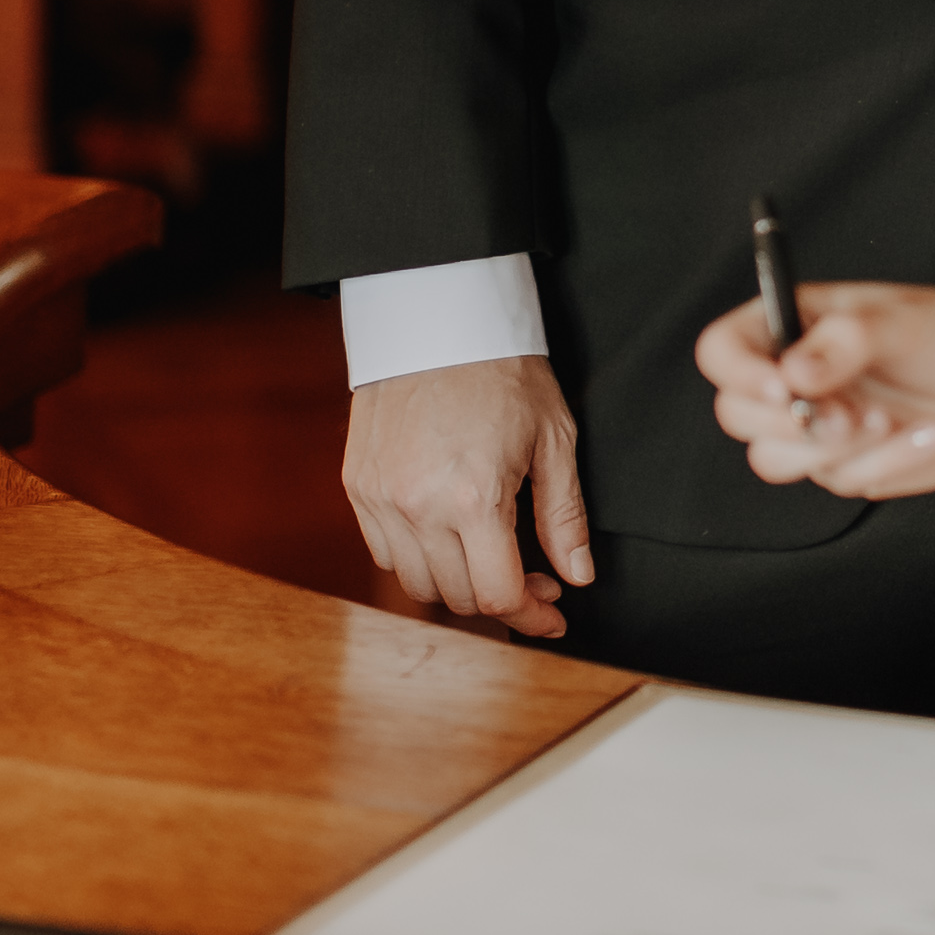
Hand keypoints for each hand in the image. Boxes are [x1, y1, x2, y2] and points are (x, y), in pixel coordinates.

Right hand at [344, 358, 592, 640]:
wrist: (437, 317)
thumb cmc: (503, 371)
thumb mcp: (553, 438)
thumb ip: (564, 515)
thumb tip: (578, 577)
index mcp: (473, 497)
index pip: (496, 594)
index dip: (530, 616)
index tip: (553, 616)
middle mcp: (418, 507)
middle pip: (456, 597)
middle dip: (501, 599)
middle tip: (534, 576)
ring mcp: (379, 499)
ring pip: (416, 584)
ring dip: (457, 584)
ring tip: (490, 555)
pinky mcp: (357, 486)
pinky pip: (385, 553)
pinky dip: (417, 559)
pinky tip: (448, 533)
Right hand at [696, 281, 934, 497]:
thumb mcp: (900, 322)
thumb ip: (844, 342)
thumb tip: (792, 372)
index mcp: (793, 325)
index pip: (724, 348)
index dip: (738, 371)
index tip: (782, 386)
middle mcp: (791, 377)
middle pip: (734, 413)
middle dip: (790, 421)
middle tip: (846, 414)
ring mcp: (812, 426)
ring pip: (773, 459)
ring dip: (832, 448)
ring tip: (887, 419)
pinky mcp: (841, 465)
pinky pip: (836, 481)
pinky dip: (883, 462)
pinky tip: (921, 434)